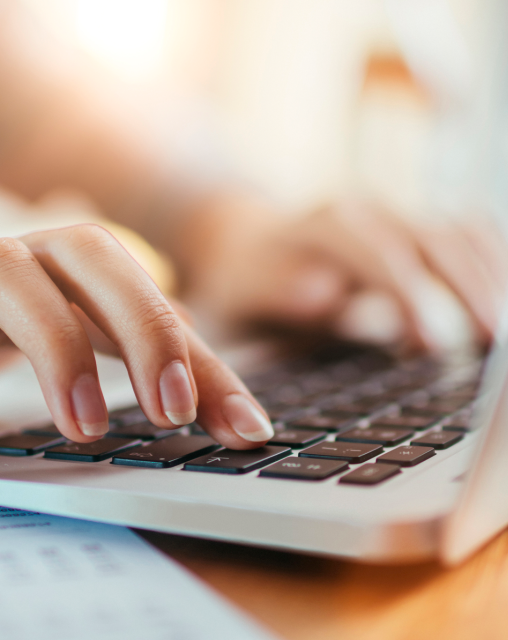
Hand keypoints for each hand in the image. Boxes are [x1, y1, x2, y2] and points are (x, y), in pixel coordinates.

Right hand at [0, 224, 272, 445]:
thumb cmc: (12, 327)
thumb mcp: (90, 345)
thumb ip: (153, 360)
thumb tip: (229, 397)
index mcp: (81, 269)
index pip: (162, 309)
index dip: (210, 367)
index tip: (250, 430)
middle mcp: (33, 255)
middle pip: (95, 252)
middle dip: (146, 329)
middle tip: (175, 410)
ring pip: (14, 273)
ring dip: (60, 350)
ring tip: (86, 427)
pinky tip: (2, 400)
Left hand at [177, 196, 507, 350]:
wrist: (246, 242)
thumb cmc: (247, 280)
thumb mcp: (246, 291)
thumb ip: (280, 291)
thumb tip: (325, 292)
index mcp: (326, 225)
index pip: (381, 252)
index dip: (412, 295)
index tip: (436, 344)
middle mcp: (369, 210)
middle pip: (436, 237)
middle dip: (471, 287)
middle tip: (500, 340)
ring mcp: (396, 215)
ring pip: (463, 230)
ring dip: (495, 275)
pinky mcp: (414, 229)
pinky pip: (470, 232)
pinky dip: (499, 259)